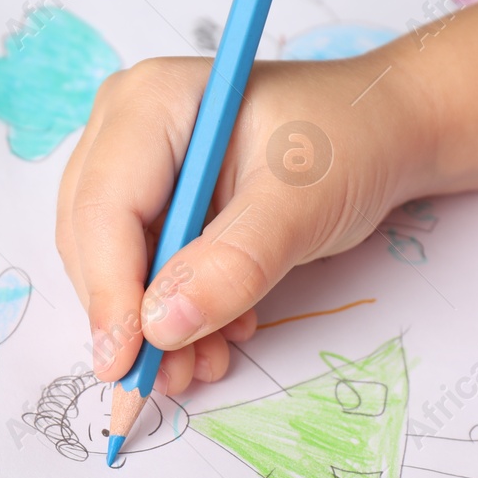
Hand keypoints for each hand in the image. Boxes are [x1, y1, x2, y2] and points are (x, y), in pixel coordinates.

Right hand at [56, 0, 477, 392]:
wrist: (384, 134)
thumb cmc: (350, 142)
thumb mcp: (301, 202)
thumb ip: (234, 262)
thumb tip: (162, 326)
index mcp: (150, 101)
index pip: (103, 208)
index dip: (109, 292)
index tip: (127, 363)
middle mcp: (125, 129)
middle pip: (93, 242)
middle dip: (132, 318)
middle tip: (173, 377)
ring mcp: (134, 168)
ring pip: (112, 267)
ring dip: (154, 326)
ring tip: (208, 363)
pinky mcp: (152, 205)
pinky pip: (141, 273)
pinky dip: (174, 316)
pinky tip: (216, 338)